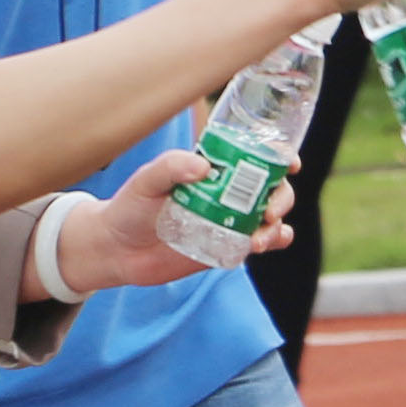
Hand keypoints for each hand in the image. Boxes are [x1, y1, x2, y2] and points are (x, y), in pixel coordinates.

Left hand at [86, 145, 287, 287]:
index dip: (279, 156)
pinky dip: (275, 241)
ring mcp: (232, 220)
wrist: (116, 250)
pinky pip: (263, 242)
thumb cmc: (130, 207)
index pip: (258, 156)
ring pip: (273, 217)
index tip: (289, 163)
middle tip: (270, 210)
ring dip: (277, 225)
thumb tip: (204, 167)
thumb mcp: (146, 181)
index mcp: (216, 169)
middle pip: (273, 188)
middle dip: (282, 197)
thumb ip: (171, 168)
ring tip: (259, 239)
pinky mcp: (229, 247)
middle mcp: (230, 192)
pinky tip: (268, 243)